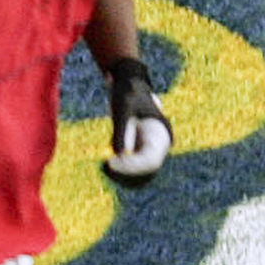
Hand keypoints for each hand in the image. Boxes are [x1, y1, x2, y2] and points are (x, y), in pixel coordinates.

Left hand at [101, 56, 171, 188]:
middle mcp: (159, 148)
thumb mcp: (123, 108)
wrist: (130, 86)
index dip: (132, 167)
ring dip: (122, 178)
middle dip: (126, 175)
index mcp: (161, 135)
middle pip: (147, 173)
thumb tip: (118, 154)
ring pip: (140, 178)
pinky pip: (132, 173)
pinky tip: (106, 166)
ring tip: (104, 167)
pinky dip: (119, 174)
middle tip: (105, 167)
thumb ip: (121, 131)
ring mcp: (150, 153)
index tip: (110, 162)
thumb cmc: (128, 93)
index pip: (151, 161)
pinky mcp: (138, 156)